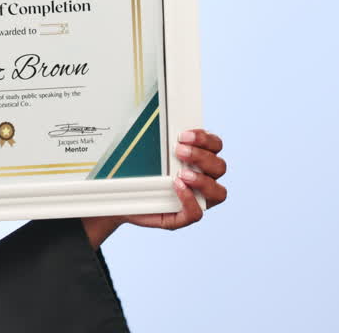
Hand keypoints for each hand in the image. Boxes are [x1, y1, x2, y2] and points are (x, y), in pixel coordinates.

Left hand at [81, 129, 227, 244]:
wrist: (118, 195)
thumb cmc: (136, 171)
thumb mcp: (145, 151)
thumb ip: (158, 140)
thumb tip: (155, 120)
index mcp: (198, 160)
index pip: (215, 146)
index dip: (205, 139)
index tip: (184, 134)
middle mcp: (203, 180)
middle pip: (220, 167)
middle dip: (201, 156)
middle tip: (179, 151)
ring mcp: (195, 200)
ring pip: (218, 192)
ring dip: (202, 180)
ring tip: (181, 173)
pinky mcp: (181, 217)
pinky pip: (196, 213)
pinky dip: (188, 199)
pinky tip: (176, 187)